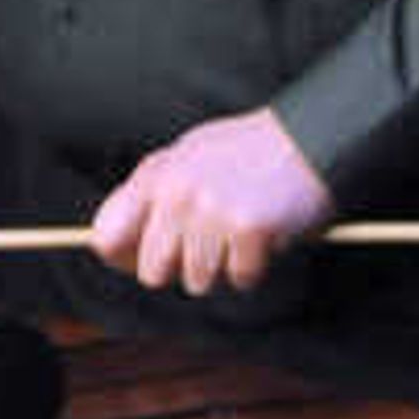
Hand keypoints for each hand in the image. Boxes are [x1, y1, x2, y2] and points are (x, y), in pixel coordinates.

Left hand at [89, 105, 336, 296]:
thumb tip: (109, 239)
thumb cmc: (251, 149)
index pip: (108, 236)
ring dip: (222, 268)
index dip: (122, 259)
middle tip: (210, 249)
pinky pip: (240, 278)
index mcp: (156, 176)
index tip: (141, 264)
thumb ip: (152, 189)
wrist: (310, 137)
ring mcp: (212, 212)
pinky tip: (266, 238)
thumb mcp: (188, 153)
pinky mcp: (247, 229)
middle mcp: (177, 195)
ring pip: (198, 281)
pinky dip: (255, 267)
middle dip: (180, 268)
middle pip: (154, 272)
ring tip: (241, 236)